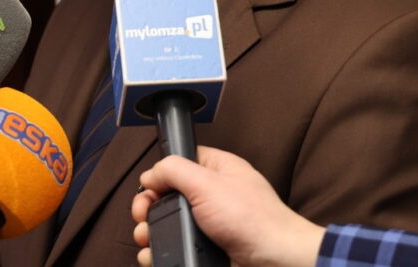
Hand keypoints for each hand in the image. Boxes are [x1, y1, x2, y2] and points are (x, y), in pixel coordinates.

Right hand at [131, 147, 324, 266]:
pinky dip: (162, 251)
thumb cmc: (254, 221)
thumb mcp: (207, 184)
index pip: (181, 161)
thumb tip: (150, 175)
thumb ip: (174, 171)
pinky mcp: (208, 247)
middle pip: (169, 195)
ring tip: (146, 239)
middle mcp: (213, 195)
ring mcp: (210, 223)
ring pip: (169, 223)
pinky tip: (154, 254)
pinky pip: (178, 245)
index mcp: (218, 169)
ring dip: (151, 231)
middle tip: (143, 217)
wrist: (274, 262)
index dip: (161, 173)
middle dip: (149, 207)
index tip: (150, 188)